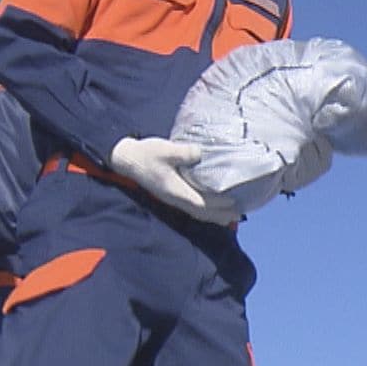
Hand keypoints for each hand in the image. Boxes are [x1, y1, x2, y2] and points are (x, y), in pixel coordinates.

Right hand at [108, 137, 240, 225]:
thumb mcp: (164, 150)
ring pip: (197, 212)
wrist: (127, 159)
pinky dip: (206, 209)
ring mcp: (173, 198)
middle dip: (221, 215)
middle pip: (202, 213)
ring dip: (214, 215)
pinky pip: (192, 206)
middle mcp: (175, 199)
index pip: (201, 203)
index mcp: (175, 191)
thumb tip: (199, 153)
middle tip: (239, 214)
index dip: (218, 205)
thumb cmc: (146, 154)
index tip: (235, 202)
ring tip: (231, 215)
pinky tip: (213, 206)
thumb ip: (183, 153)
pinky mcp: (172, 194)